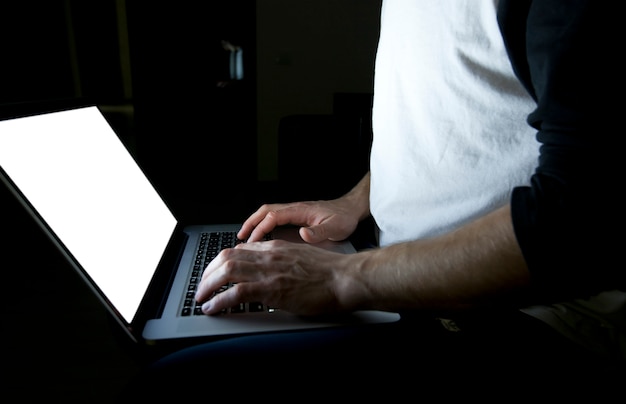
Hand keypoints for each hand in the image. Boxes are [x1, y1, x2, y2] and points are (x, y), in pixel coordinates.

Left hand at [194, 239, 353, 315]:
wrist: (345, 278)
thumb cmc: (330, 272)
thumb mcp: (302, 257)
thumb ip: (283, 260)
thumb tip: (271, 271)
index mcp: (276, 247)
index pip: (240, 249)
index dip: (222, 261)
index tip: (216, 272)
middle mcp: (268, 255)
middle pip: (226, 257)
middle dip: (208, 272)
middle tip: (202, 287)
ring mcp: (269, 271)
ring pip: (226, 271)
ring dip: (208, 286)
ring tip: (201, 298)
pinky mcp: (271, 289)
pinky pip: (236, 292)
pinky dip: (219, 301)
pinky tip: (213, 308)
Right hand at [237, 200, 360, 242]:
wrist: (351, 209)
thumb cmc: (344, 218)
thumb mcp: (335, 228)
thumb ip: (319, 231)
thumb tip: (303, 234)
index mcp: (300, 210)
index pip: (273, 216)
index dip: (261, 228)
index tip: (253, 240)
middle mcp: (295, 208)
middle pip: (265, 211)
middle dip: (251, 223)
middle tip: (240, 237)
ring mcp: (295, 211)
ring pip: (269, 213)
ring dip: (255, 222)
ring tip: (245, 236)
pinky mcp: (297, 215)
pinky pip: (275, 217)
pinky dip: (264, 224)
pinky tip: (262, 235)